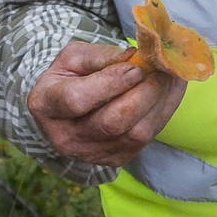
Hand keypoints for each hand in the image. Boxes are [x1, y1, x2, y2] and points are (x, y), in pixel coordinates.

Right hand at [27, 40, 185, 166]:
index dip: (110, 83)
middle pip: (112, 123)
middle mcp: (65, 137)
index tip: (136, 66)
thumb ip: (102, 57)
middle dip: (144, 93)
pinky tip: (167, 92)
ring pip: (135, 134)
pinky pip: (147, 139)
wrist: (70, 104)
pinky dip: (163, 113)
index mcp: (46, 104)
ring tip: (169, 76)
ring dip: (159, 103)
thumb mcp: (77, 56)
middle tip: (161, 69)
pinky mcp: (115, 159)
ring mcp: (91, 154)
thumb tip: (134, 58)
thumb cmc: (72, 75)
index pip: (77, 99)